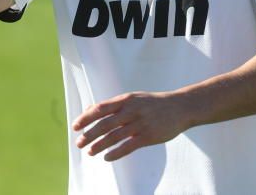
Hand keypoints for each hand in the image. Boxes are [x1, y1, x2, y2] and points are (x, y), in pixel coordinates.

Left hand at [72, 91, 190, 160]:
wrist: (180, 107)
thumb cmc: (152, 103)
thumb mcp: (132, 98)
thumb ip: (112, 105)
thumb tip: (89, 109)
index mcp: (125, 99)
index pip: (100, 108)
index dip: (86, 118)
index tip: (75, 127)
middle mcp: (131, 110)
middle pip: (105, 124)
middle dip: (89, 134)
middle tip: (79, 144)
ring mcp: (140, 123)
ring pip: (115, 136)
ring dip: (100, 145)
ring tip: (90, 152)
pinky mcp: (149, 136)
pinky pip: (129, 146)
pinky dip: (116, 153)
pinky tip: (107, 158)